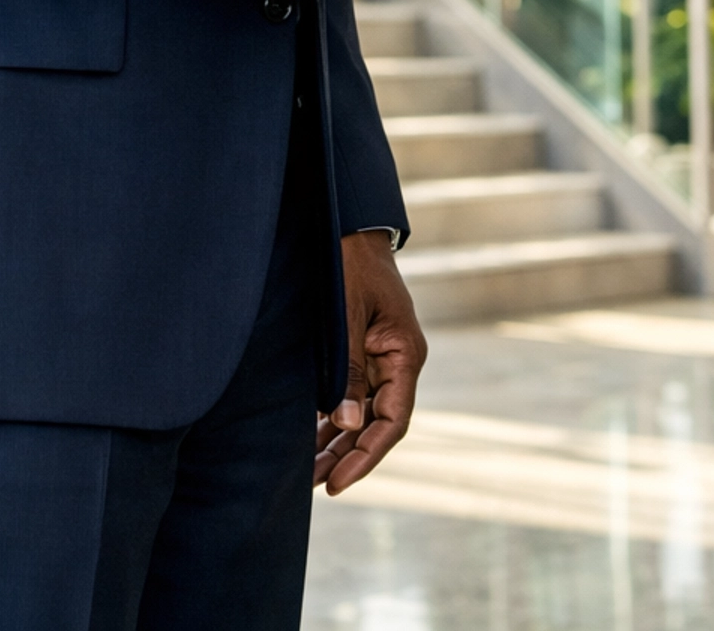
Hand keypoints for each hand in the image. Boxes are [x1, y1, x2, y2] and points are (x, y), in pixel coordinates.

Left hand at [313, 230, 426, 494]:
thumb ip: (349, 370)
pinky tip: (312, 436)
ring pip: (364, 413)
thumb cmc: (352, 266)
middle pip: (377, 424)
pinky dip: (334, 416)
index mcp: (405, 354)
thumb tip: (346, 424)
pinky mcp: (365, 350)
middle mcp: (398, 361)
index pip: (392, 422)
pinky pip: (353, 394)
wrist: (351, 228)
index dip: (366, 456)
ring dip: (338, 441)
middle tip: (315, 484)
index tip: (338, 483)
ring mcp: (382, 356)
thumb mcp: (347, 317)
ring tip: (307, 470)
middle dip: (347, 456)